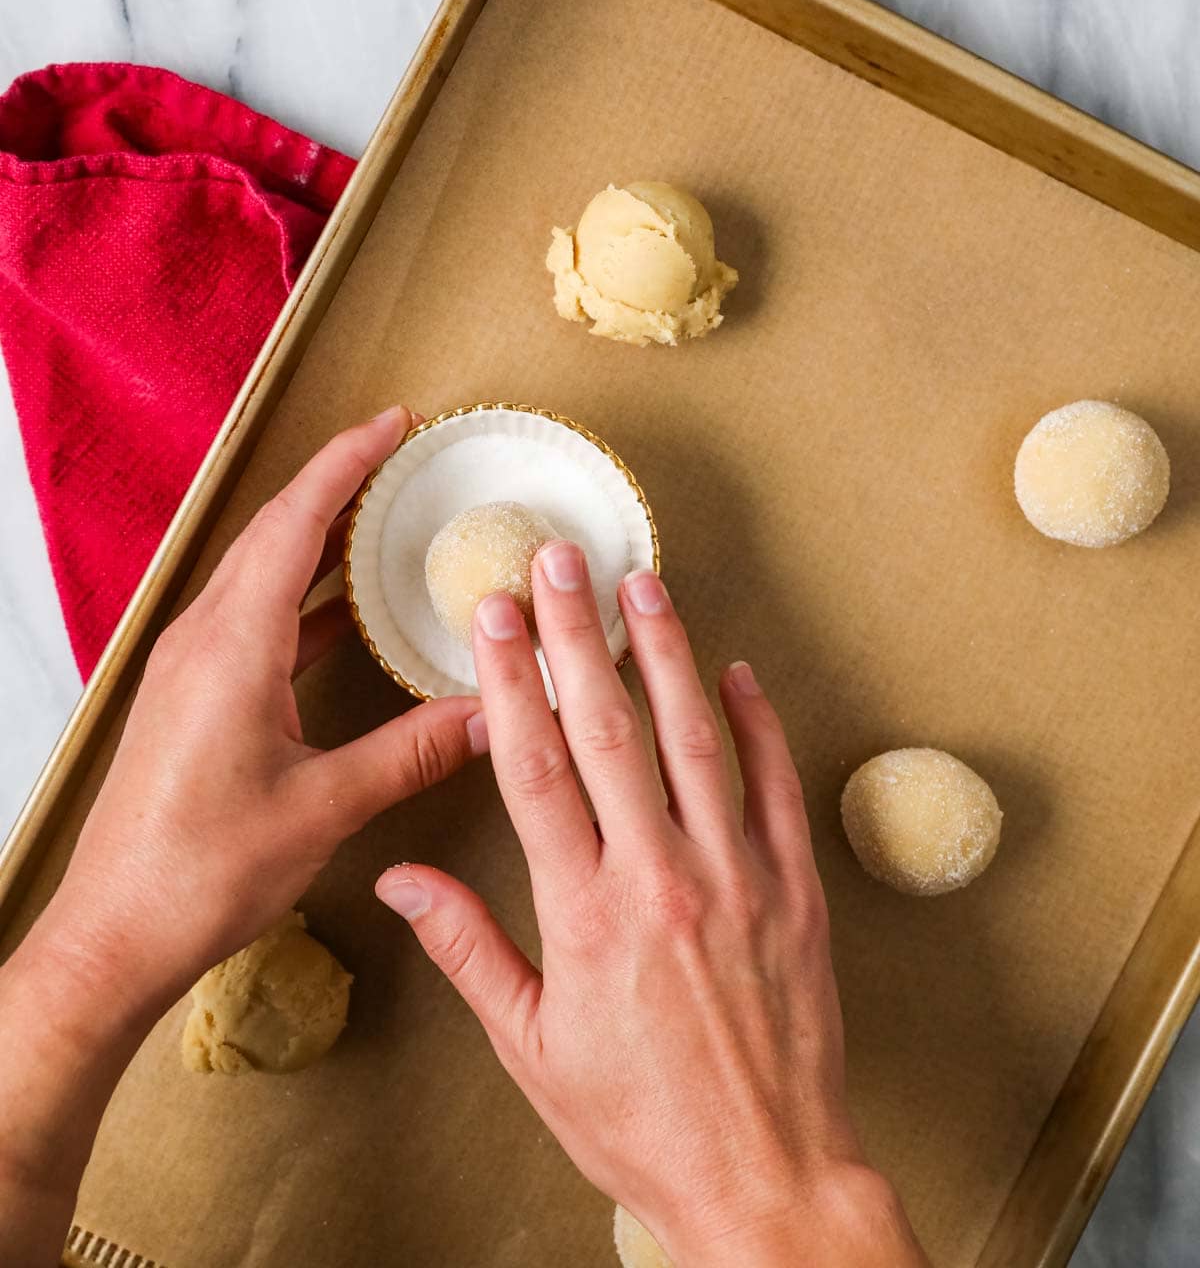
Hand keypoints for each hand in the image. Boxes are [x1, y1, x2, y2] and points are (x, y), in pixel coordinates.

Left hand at [0, 407, 487, 1266]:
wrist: (115, 934)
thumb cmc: (203, 872)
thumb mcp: (325, 807)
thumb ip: (413, 752)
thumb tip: (494, 714)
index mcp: (233, 645)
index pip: (294, 522)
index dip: (346, 464)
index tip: (395, 425)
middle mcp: (204, 639)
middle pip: (273, 532)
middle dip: (337, 485)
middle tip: (402, 460)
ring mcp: (190, 666)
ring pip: (259, 572)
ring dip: (316, 538)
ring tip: (382, 521)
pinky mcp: (190, 697)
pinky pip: (251, 616)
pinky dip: (300, 595)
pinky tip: (341, 614)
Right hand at [377, 546, 927, 1266]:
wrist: (764, 1178)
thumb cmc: (638, 1122)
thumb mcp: (530, 1048)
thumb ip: (468, 948)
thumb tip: (401, 879)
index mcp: (585, 914)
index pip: (535, 768)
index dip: (512, 681)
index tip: (494, 615)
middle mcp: (661, 878)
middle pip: (611, 730)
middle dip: (579, 635)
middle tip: (562, 561)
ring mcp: (737, 877)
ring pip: (697, 738)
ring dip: (667, 652)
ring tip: (644, 583)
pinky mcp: (796, 890)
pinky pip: (778, 787)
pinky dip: (758, 724)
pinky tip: (738, 672)